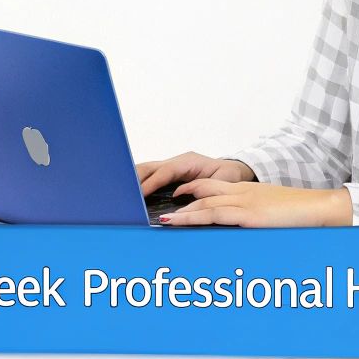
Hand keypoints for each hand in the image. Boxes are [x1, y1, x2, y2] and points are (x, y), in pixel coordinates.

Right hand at [135, 152, 256, 196]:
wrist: (236, 170)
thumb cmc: (230, 176)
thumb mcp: (221, 182)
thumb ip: (202, 188)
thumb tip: (179, 196)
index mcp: (189, 162)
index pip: (165, 172)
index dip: (151, 183)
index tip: (139, 194)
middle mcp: (178, 162)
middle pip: (149, 167)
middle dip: (135, 178)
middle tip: (124, 193)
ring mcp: (172, 166)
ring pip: (147, 170)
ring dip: (134, 180)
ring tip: (122, 193)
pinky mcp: (170, 174)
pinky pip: (151, 176)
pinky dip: (140, 183)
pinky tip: (131, 194)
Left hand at [156, 182, 351, 227]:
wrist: (321, 208)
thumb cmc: (302, 215)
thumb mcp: (274, 213)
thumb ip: (257, 218)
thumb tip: (249, 228)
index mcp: (248, 191)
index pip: (214, 185)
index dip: (194, 188)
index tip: (179, 194)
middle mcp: (242, 193)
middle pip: (204, 191)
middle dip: (182, 198)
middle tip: (164, 208)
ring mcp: (244, 203)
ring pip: (204, 203)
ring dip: (182, 212)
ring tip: (165, 220)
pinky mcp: (248, 215)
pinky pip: (214, 215)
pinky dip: (194, 218)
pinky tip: (180, 222)